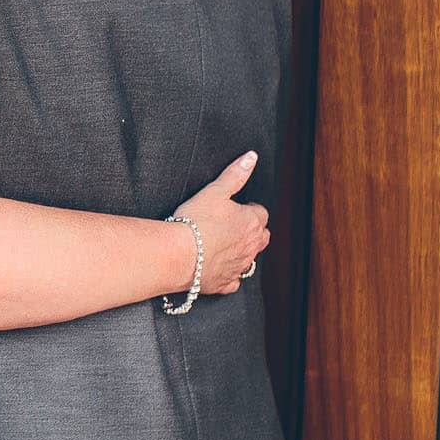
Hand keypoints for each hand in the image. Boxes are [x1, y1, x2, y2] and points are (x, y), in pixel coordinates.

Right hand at [175, 152, 270, 295]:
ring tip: (226, 245)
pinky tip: (219, 269)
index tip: (238, 208)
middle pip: (262, 238)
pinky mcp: (224, 283)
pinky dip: (230, 275)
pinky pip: (234, 281)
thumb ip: (235, 175)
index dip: (250, 209)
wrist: (178, 255)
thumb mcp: (214, 191)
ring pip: (250, 260)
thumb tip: (251, 157)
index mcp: (251, 222)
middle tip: (235, 226)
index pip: (261, 213)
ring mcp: (238, 266)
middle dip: (253, 231)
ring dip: (243, 252)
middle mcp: (250, 247)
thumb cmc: (194, 222)